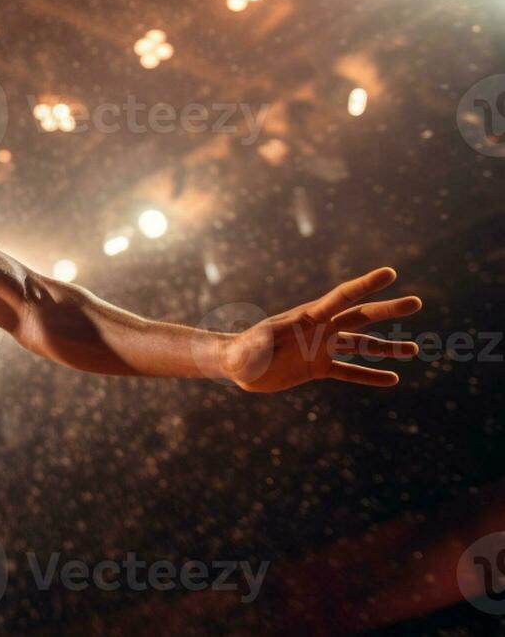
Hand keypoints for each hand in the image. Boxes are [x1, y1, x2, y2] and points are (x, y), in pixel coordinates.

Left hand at [220, 267, 422, 392]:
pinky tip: (392, 379)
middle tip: (417, 302)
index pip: (342, 297)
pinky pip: (349, 371)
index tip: (390, 273)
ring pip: (360, 345)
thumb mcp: (250, 347)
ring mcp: (320, 348)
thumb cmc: (240, 353)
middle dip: (387, 309)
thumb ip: (260, 344)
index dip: (366, 285)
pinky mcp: (317, 367)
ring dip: (386, 348)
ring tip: (414, 349)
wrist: (235, 365)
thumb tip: (265, 343)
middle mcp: (319, 329)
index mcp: (307, 317)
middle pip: (360, 317)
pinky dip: (369, 375)